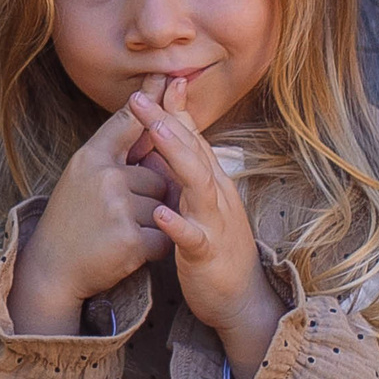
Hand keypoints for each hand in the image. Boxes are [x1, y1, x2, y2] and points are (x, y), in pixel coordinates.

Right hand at [6, 99, 172, 334]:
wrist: (52, 270)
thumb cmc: (72, 221)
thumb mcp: (84, 177)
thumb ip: (114, 151)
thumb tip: (150, 122)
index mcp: (91, 157)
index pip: (127, 122)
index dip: (150, 98)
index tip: (169, 74)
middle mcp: (103, 176)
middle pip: (158, 176)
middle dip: (149, 200)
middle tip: (114, 217)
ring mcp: (117, 207)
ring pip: (164, 207)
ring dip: (152, 225)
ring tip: (118, 234)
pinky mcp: (130, 239)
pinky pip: (165, 236)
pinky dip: (154, 247)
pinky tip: (128, 251)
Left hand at [129, 76, 285, 378]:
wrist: (239, 297)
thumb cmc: (215, 244)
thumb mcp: (202, 199)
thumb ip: (189, 164)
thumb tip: (173, 124)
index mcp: (212, 181)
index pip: (192, 138)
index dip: (172, 110)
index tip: (153, 82)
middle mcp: (217, 195)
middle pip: (193, 151)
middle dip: (167, 123)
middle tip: (139, 99)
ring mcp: (215, 222)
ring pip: (198, 184)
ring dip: (177, 157)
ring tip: (155, 134)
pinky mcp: (208, 253)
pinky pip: (194, 237)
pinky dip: (178, 224)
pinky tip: (160, 214)